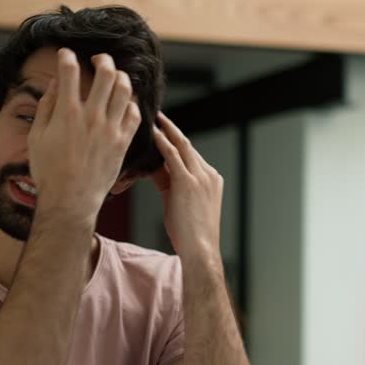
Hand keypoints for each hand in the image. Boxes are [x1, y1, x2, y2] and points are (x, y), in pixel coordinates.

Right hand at [28, 49, 140, 220]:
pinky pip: (135, 113)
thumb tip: (55, 84)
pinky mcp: (123, 142)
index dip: (67, 56)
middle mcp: (92, 118)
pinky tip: (123, 104)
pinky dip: (130, 103)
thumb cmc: (49, 171)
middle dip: (102, 59)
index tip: (66, 54)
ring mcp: (111, 129)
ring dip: (120, 77)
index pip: (69, 71)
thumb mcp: (37, 137)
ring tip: (114, 77)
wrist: (71, 200)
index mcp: (67, 114)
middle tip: (97, 59)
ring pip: (125, 90)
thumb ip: (46, 107)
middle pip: (105, 73)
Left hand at [152, 112, 223, 268]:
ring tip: (153, 118)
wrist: (201, 250)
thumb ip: (169, 183)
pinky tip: (153, 133)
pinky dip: (163, 142)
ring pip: (182, 145)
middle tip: (158, 115)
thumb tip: (154, 168)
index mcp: (212, 179)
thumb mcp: (180, 203)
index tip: (165, 129)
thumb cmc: (190, 234)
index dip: (177, 140)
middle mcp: (209, 175)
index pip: (192, 154)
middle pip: (188, 145)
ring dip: (167, 130)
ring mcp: (200, 177)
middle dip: (172, 129)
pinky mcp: (188, 183)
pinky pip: (173, 156)